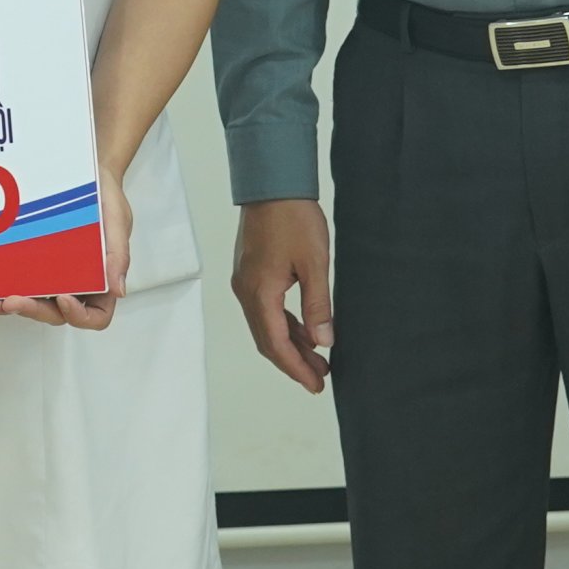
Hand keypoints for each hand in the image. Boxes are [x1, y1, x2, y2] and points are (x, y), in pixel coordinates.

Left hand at [0, 164, 126, 327]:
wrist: (87, 176)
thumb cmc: (107, 200)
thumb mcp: (118, 223)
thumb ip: (118, 256)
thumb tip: (118, 290)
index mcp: (103, 283)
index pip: (95, 317)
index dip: (78, 316)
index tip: (63, 298)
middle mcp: (78, 286)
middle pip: (57, 314)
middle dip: (34, 311)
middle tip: (14, 302)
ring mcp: (54, 278)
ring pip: (35, 304)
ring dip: (13, 308)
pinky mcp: (34, 265)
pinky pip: (20, 284)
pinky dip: (4, 291)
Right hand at [231, 198, 333, 392]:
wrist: (272, 184)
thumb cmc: (294, 219)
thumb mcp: (314, 263)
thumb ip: (318, 305)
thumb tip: (323, 342)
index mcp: (259, 293)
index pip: (276, 344)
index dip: (296, 369)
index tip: (316, 385)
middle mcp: (246, 292)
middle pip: (267, 340)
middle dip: (293, 362)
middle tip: (320, 378)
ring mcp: (246, 283)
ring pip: (266, 326)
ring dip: (290, 344)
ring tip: (318, 359)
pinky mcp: (251, 273)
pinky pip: (266, 310)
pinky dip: (285, 325)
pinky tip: (305, 330)